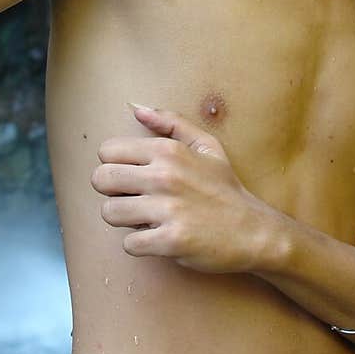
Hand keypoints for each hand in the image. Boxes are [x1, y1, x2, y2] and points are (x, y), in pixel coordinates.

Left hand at [91, 104, 273, 272]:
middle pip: (101, 180)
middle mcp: (164, 176)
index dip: (115, 166)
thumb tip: (136, 109)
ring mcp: (167, 209)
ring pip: (109, 213)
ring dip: (124, 220)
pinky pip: (129, 243)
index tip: (133, 178)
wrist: (253, 231)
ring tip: (147, 219)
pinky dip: (140, 244)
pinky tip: (158, 238)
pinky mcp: (170, 240)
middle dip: (112, 192)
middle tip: (134, 199)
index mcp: (167, 150)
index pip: (107, 151)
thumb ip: (170, 122)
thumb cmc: (225, 188)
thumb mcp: (206, 146)